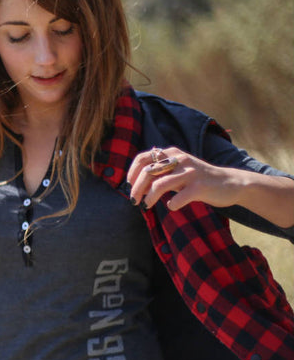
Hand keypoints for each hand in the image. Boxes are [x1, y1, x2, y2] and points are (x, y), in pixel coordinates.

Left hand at [127, 147, 293, 227]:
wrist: (231, 183)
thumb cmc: (197, 179)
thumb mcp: (177, 170)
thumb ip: (159, 173)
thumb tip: (134, 184)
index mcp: (172, 153)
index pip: (142, 158)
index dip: (131, 173)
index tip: (127, 186)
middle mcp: (180, 159)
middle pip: (147, 172)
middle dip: (135, 189)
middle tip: (133, 201)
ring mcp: (190, 172)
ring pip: (159, 185)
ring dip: (149, 198)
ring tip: (146, 206)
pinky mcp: (199, 187)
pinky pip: (177, 198)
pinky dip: (170, 205)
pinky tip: (172, 206)